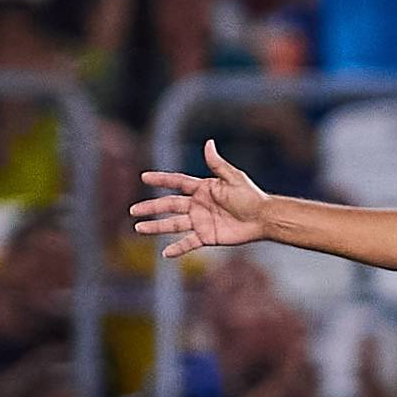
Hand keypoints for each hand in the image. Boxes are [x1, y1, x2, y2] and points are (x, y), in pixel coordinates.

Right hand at [132, 139, 269, 259]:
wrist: (263, 218)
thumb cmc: (250, 196)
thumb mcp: (233, 177)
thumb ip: (217, 164)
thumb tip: (209, 143)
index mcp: (202, 189)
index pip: (177, 182)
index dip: (161, 179)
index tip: (144, 177)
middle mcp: (198, 205)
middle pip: (169, 205)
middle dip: (151, 207)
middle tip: (133, 210)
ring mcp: (201, 221)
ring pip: (173, 224)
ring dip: (156, 227)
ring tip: (139, 228)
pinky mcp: (207, 236)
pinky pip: (189, 243)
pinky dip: (178, 248)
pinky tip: (165, 253)